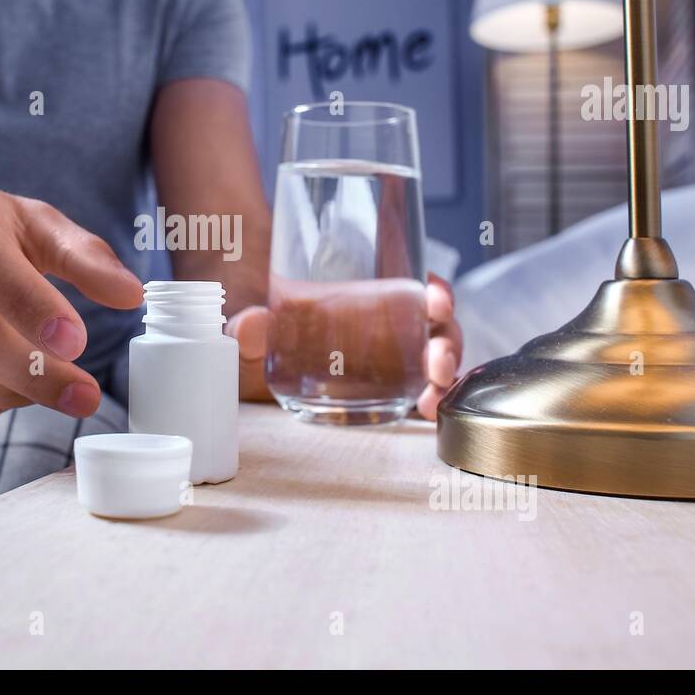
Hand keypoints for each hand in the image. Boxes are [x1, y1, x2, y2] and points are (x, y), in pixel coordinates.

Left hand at [226, 272, 462, 420]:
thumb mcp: (259, 324)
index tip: (436, 300)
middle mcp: (391, 320)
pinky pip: (420, 387)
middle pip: (434, 325)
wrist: (263, 354)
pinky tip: (425, 412)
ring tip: (430, 398)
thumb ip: (251, 326)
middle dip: (446, 342)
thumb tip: (248, 327)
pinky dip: (429, 397)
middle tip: (435, 363)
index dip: (435, 290)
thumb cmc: (272, 327)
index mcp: (369, 292)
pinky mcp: (389, 386)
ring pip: (435, 357)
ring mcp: (394, 354)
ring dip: (443, 376)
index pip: (414, 283)